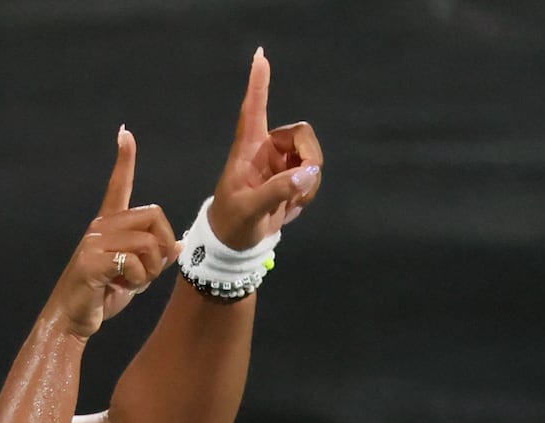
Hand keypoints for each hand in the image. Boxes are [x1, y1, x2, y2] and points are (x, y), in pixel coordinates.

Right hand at [45, 128, 179, 338]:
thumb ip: (154, 258)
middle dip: (163, 246)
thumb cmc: (100, 297)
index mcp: (108, 226)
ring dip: (150, 270)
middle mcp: (100, 227)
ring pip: (148, 243)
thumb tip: (179, 244)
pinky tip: (119, 288)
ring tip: (131, 283)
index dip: (124, 160)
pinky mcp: (92, 260)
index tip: (125, 133)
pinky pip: (133, 263)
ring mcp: (94, 242)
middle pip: (154, 216)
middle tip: (151, 271)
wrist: (71, 320)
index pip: (118, 186)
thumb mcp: (135, 277)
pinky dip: (135, 281)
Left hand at [208, 48, 323, 249]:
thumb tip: (307, 174)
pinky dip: (308, 192)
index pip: (254, 110)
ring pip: (311, 157)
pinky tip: (292, 207)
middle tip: (302, 184)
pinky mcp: (290, 178)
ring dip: (309, 181)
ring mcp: (280, 163)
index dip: (258, 84)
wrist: (235, 244)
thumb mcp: (250, 210)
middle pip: (302, 134)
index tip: (260, 57)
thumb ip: (277, 191)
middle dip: (309, 158)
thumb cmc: (232, 223)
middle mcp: (266, 149)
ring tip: (291, 204)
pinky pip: (312, 175)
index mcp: (248, 149)